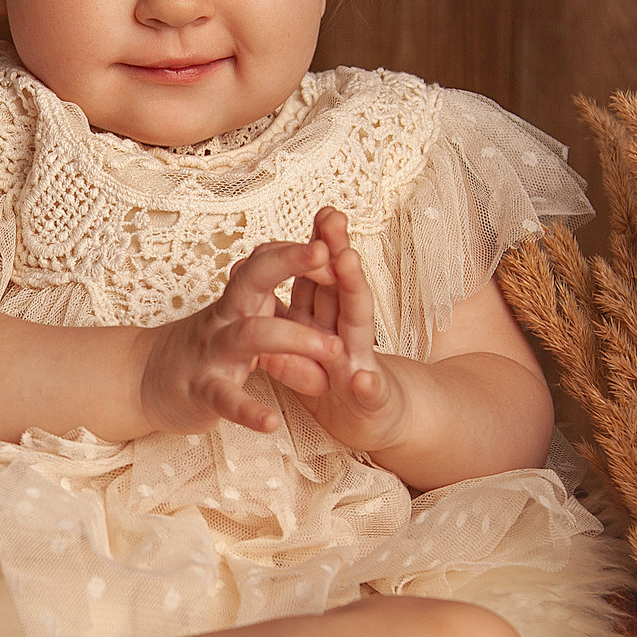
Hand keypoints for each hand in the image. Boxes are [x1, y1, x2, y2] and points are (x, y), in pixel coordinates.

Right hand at [137, 238, 346, 434]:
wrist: (142, 379)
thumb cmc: (203, 348)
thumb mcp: (238, 322)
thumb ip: (273, 310)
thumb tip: (320, 310)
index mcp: (239, 302)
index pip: (265, 261)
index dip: (298, 251)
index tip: (332, 244)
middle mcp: (226, 319)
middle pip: (253, 278)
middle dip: (289, 262)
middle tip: (329, 254)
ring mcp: (213, 353)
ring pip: (250, 335)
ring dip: (294, 337)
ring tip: (333, 348)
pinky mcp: (202, 391)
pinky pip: (226, 398)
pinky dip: (248, 411)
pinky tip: (271, 422)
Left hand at [264, 208, 409, 454]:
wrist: (374, 424)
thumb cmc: (335, 380)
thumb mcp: (306, 344)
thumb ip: (291, 314)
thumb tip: (261, 283)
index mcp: (330, 320)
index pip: (324, 276)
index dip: (321, 244)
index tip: (319, 212)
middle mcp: (350, 334)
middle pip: (343, 285)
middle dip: (337, 249)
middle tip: (332, 218)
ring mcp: (362, 365)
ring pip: (358, 325)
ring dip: (354, 292)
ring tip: (347, 262)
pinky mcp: (371, 404)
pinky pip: (368, 395)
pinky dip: (367, 386)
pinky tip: (363, 379)